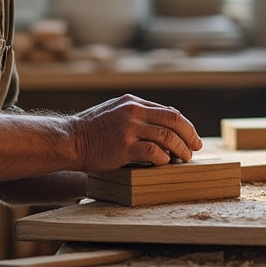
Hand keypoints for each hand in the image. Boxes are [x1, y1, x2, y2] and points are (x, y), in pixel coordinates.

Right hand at [63, 94, 202, 171]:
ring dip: (180, 149)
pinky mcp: (123, 146)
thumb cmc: (94, 129)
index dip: (185, 126)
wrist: (70, 140)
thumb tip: (168, 119)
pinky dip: (163, 159)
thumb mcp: (117, 112)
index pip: (170, 111)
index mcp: (134, 102)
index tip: (192, 138)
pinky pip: (153, 152)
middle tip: (195, 149)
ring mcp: (128, 128)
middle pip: (174, 120)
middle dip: (190, 136)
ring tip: (184, 159)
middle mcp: (133, 111)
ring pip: (167, 136)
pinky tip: (164, 163)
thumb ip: (139, 114)